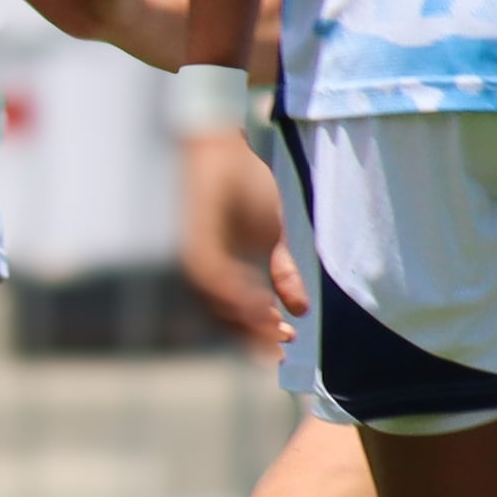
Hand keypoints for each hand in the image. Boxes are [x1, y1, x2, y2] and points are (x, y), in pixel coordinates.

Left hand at [177, 126, 290, 351]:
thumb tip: (302, 310)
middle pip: (222, 317)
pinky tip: (260, 303)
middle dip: (252, 335)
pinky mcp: (194, 241)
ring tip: (274, 328)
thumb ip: (285, 271)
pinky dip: (236, 293)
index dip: (257, 335)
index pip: (235, 315)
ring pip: (215, 302)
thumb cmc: (248, 187)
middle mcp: (204, 270)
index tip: (283, 348)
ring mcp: (197, 256)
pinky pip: (212, 277)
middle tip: (279, 348)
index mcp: (221, 272)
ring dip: (246, 319)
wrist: (226, 147)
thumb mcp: (275, 235)